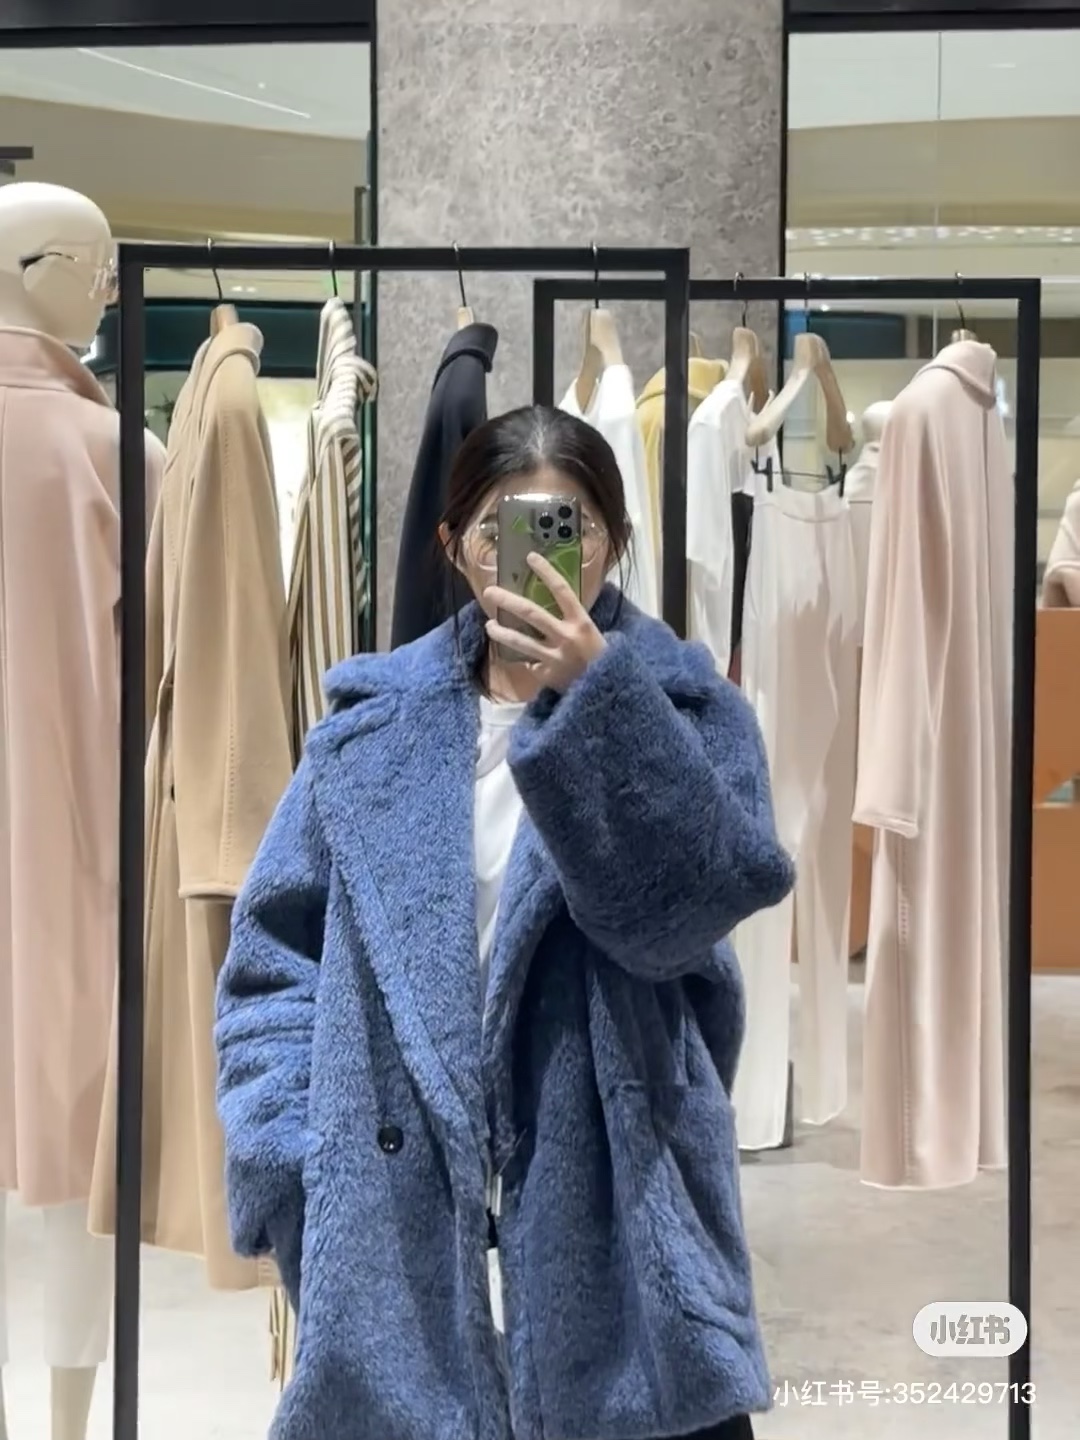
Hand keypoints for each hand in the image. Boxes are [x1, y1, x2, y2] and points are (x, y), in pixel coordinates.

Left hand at [483, 553, 605, 692]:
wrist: (608, 692)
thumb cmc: (602, 659)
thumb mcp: (594, 633)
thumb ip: (574, 620)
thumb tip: (557, 601)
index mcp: (581, 622)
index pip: (562, 590)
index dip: (546, 572)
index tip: (530, 558)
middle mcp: (566, 637)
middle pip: (530, 613)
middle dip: (507, 600)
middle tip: (489, 592)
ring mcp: (555, 658)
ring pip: (521, 642)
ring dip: (501, 632)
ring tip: (489, 625)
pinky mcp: (547, 675)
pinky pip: (530, 664)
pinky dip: (526, 660)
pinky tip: (521, 658)